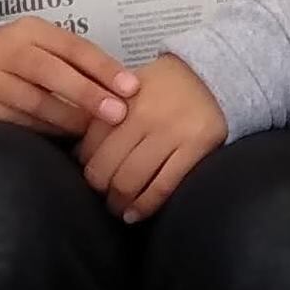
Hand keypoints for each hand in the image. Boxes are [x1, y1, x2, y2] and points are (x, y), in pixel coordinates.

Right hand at [0, 19, 137, 136]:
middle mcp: (2, 50)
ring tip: (93, 132)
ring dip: (69, 120)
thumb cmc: (16, 62)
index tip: (131, 88)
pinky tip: (62, 139)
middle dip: (88, 95)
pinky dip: (43, 132)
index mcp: (27, 30)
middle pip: (51, 72)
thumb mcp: (41, 48)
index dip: (104, 67)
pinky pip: (16, 124)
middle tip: (117, 114)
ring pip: (35, 103)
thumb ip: (75, 62)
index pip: (72, 46)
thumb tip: (123, 88)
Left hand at [79, 53, 228, 221]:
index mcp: (120, 98)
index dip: (85, 167)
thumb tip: (79, 156)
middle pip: (105, 167)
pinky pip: (162, 186)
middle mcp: (142, 114)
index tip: (91, 176)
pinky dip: (144, 206)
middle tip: (103, 197)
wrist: (211, 75)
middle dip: (99, 189)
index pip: (88, 145)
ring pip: (130, 181)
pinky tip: (135, 214)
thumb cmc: (163, 88)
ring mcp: (170, 131)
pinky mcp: (196, 145)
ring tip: (118, 208)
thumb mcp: (126, 89)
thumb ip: (103, 116)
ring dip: (118, 202)